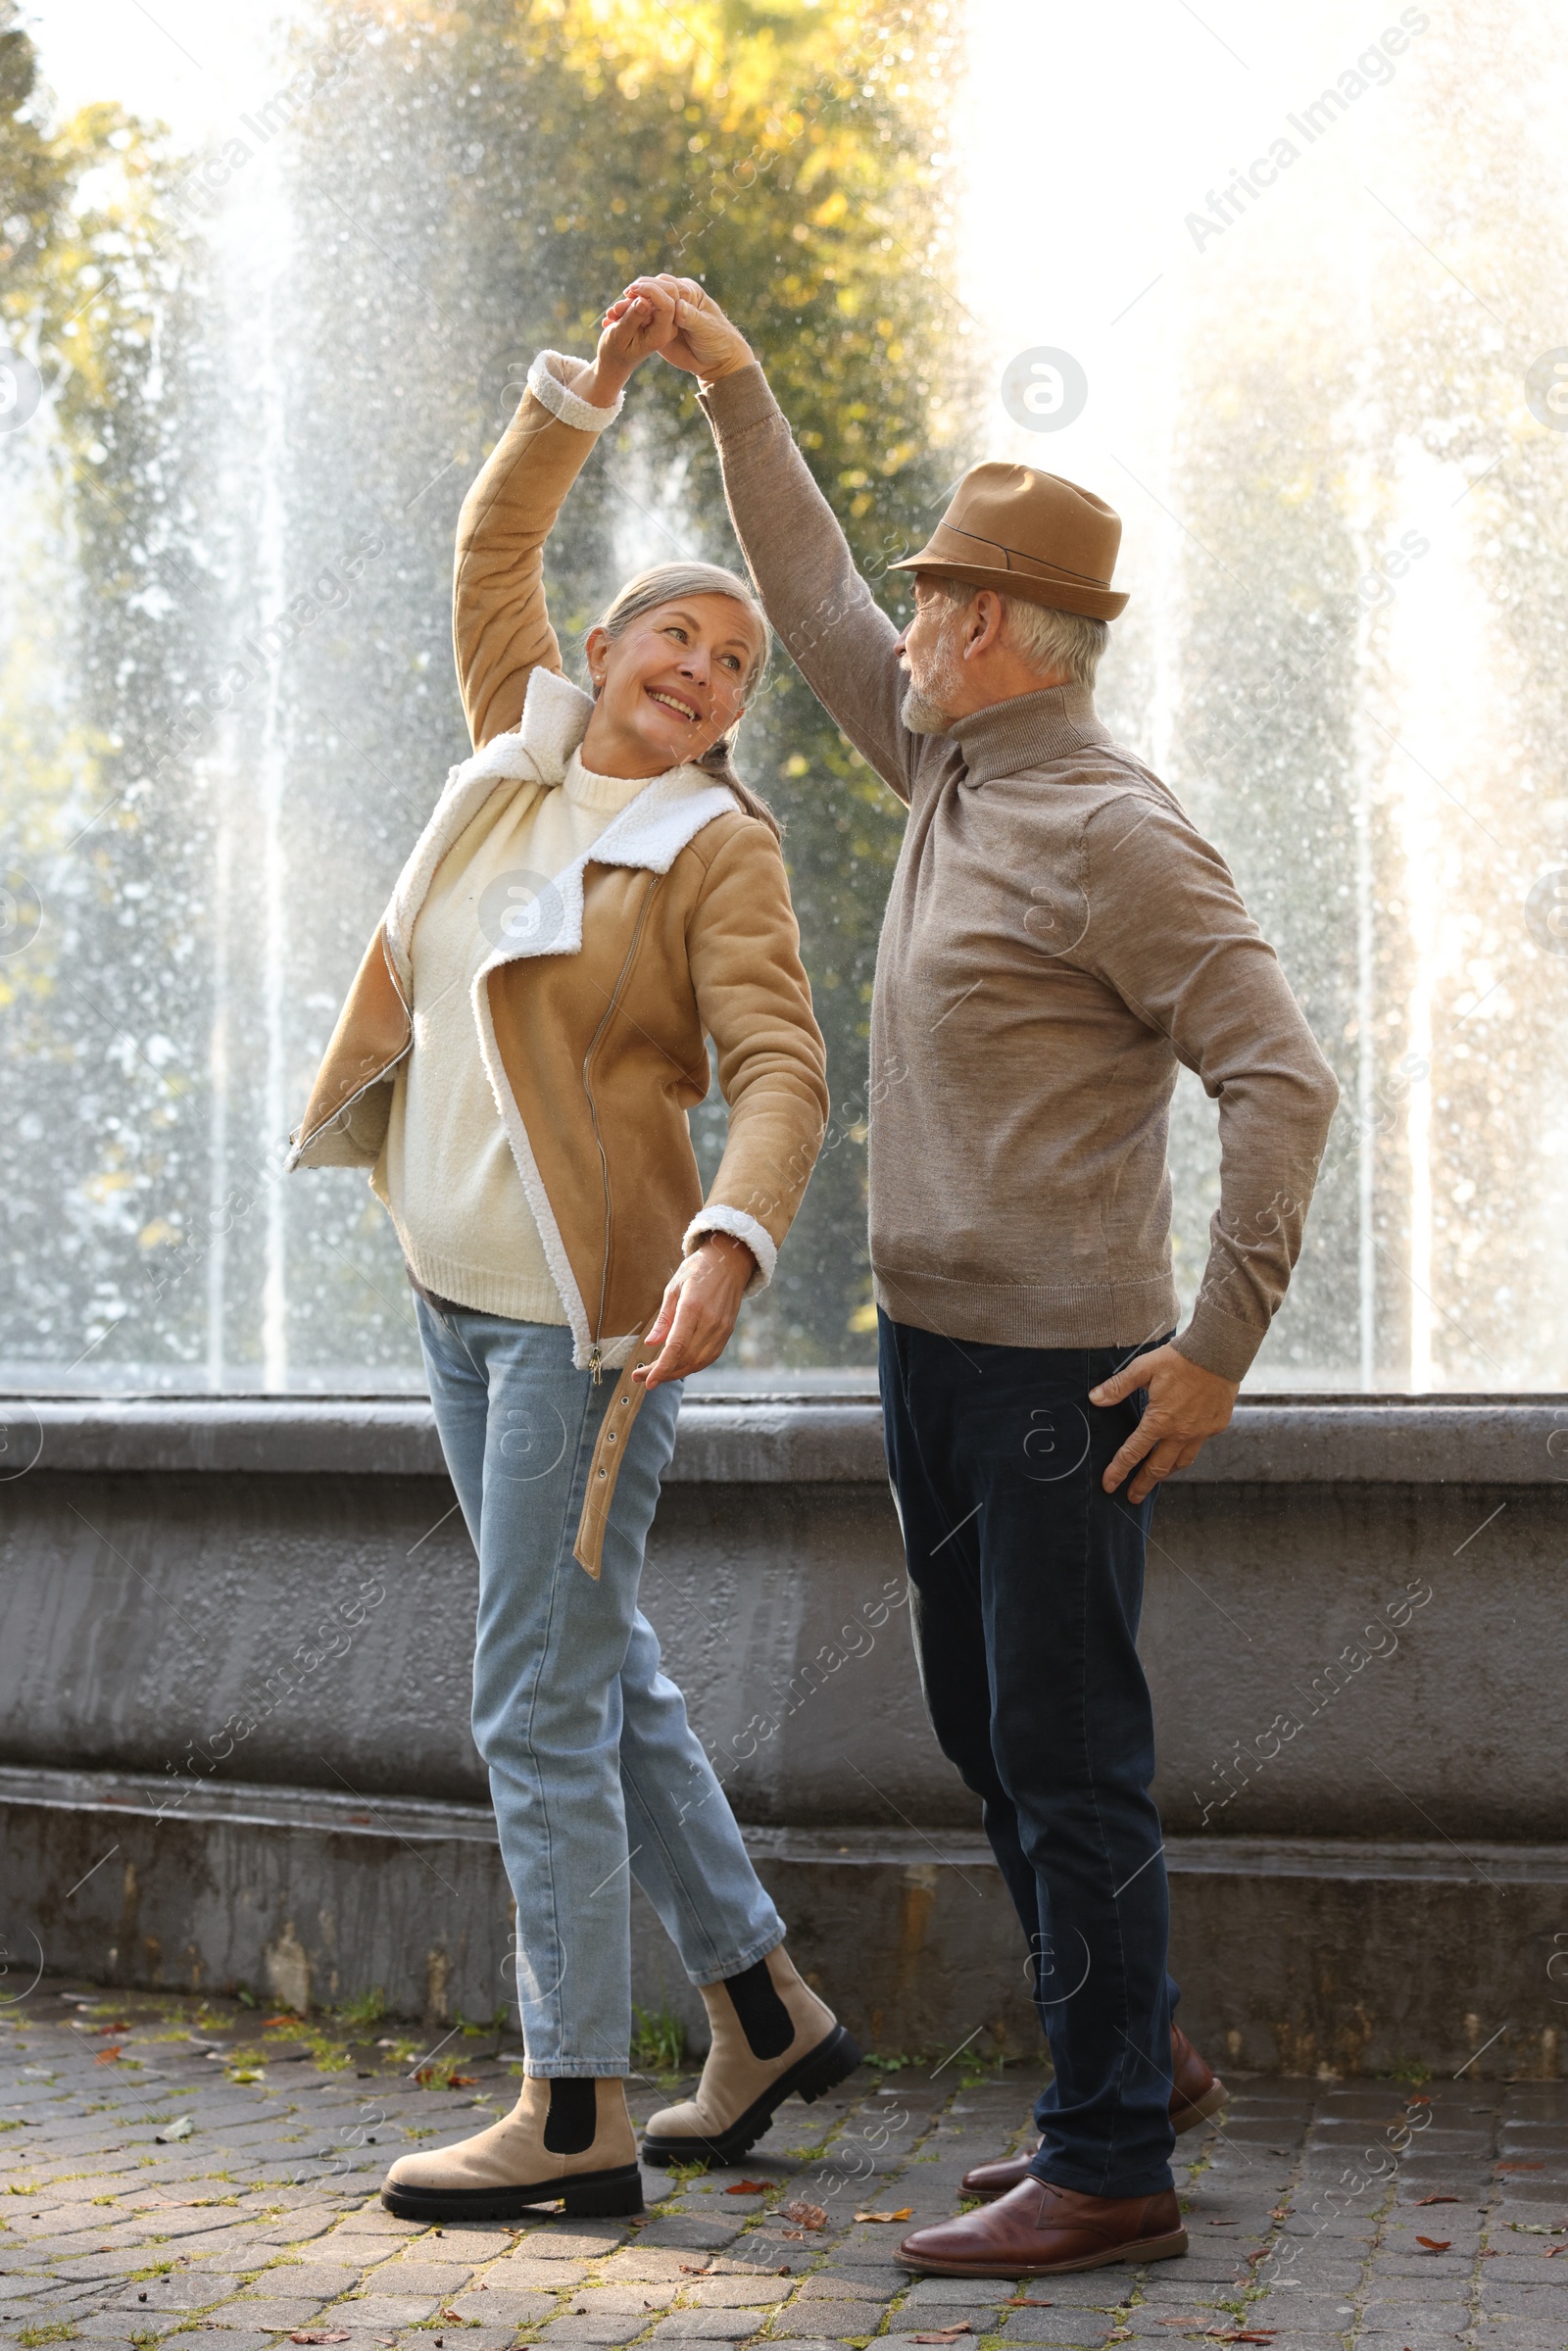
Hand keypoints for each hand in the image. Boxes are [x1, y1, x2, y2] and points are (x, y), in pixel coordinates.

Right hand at [566, 292, 671, 410]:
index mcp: (661, 335)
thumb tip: (644, 300)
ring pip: (654, 294)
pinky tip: (616, 314)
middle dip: (641, 292)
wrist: (614, 362)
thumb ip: (633, 318)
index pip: (667, 304)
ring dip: (631, 299)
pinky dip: (630, 301)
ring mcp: (662, 320)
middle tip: (618, 305)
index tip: (631, 290)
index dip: (651, 291)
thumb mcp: (619, 335)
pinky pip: (647, 297)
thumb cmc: (614, 352)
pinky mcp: (654, 314)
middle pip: (665, 294)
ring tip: (613, 314)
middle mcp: (667, 327)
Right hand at [605, 275, 751, 384]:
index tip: (634, 291)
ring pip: (643, 305)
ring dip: (627, 308)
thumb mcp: (706, 329)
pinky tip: (613, 324)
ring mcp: (666, 313)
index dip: (650, 288)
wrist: (717, 361)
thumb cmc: (718, 341)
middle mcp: (676, 299)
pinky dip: (628, 321)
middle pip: (650, 291)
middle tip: (619, 302)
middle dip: (634, 296)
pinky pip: (641, 320)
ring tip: (611, 315)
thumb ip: (692, 317)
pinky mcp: (660, 327)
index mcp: (689, 292)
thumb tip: (678, 306)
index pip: (665, 285)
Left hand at [635, 1232, 754, 1389]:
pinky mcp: (727, 1332)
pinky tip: (678, 1366)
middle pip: (686, 1359)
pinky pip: (709, 1357)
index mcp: (693, 1307)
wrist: (730, 1262)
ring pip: (698, 1363)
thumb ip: (663, 1319)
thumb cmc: (698, 1271)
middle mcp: (710, 1321)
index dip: (662, 1367)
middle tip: (642, 1377)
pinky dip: (692, 1365)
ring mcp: (722, 1329)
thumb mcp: (673, 1288)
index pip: (677, 1346)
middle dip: (663, 1373)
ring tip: (658, 1374)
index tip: (647, 1381)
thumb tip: (650, 1343)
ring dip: (677, 1373)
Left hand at [1090, 1343, 1238, 1503]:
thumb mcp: (1143, 1368)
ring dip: (1166, 1472)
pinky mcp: (1217, 1426)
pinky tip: (1181, 1446)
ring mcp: (1201, 1432)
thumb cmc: (1179, 1359)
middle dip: (1142, 1485)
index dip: (1118, 1471)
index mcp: (1159, 1421)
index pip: (1133, 1453)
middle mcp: (1181, 1433)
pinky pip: (1199, 1445)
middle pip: (1158, 1468)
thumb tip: (1095, 1398)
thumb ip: (1118, 1387)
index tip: (1109, 1485)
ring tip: (1156, 1477)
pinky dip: (1187, 1450)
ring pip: (1181, 1462)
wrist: (1218, 1353)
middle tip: (1132, 1497)